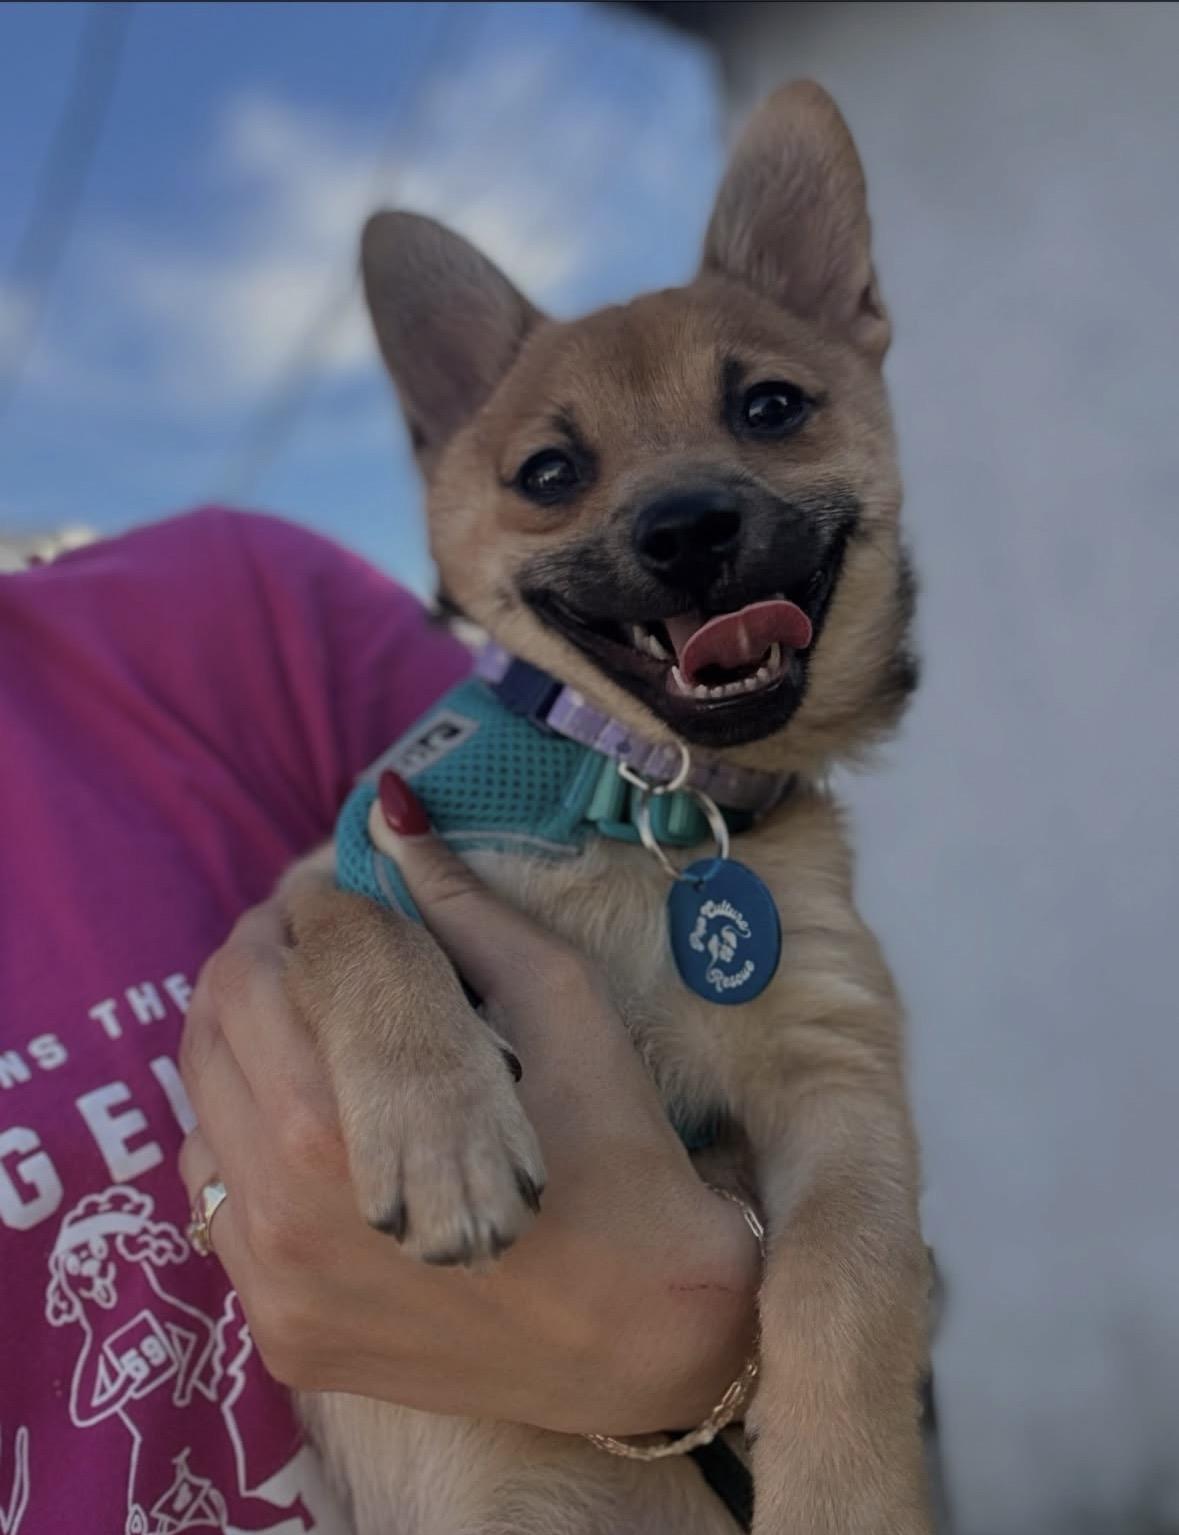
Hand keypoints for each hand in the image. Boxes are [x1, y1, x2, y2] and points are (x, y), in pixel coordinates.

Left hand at [178, 819, 758, 1435]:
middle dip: (266, 958)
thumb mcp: (561, 1006)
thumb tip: (391, 815)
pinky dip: (248, 1139)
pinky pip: (216, 1203)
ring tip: (320, 1027)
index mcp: (347, 1118)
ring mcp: (272, 1282)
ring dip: (246, 1046)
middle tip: (326, 940)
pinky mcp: (282, 1333)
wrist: (646, 1334)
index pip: (273, 965)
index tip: (343, 889)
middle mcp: (284, 1204)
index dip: (306, 905)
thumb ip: (461, 909)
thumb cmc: (619, 1154)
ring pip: (201, 1113)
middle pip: (216, 1025)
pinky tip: (317, 1122)